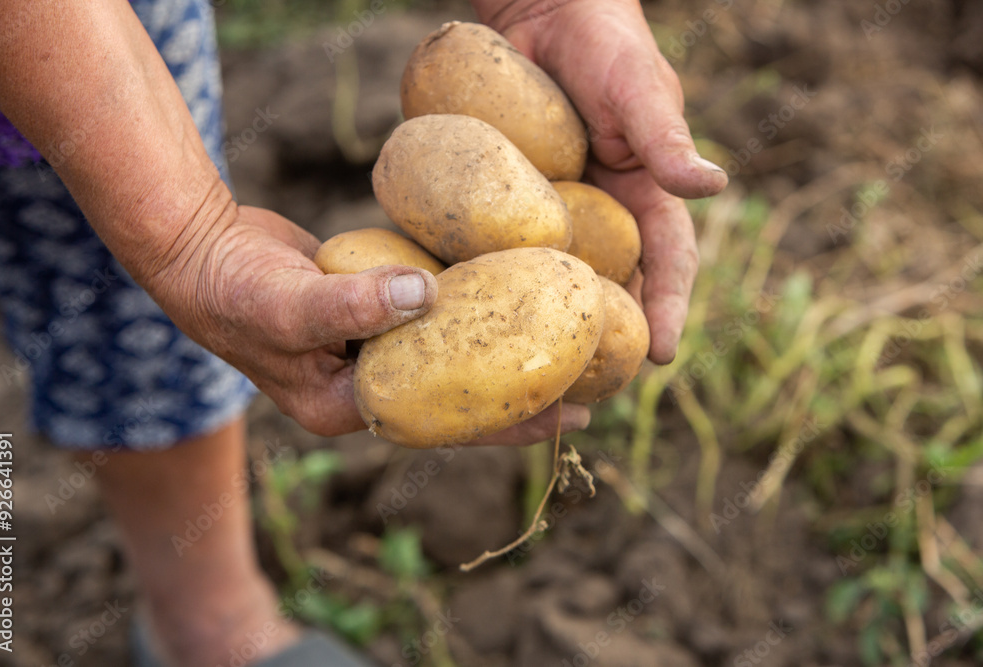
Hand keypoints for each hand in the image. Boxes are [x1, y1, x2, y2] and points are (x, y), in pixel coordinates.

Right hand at [151, 205, 589, 442]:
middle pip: (458, 400)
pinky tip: (509, 292)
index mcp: (351, 407)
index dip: (510, 421)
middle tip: (592, 384)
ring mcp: (369, 350)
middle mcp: (367, 386)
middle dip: (520, 394)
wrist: (199, 253)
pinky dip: (470, 308)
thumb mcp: (287, 304)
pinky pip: (432, 317)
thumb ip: (354, 304)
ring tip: (564, 340)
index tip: (574, 412)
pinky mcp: (374, 311)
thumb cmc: (232, 289)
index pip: (445, 425)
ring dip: (499, 350)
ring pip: (450, 357)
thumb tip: (430, 294)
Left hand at [483, 0, 728, 362]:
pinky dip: (486, 277)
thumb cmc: (601, 38)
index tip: (663, 357)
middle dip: (606, 338)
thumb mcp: (636, 86)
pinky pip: (495, 243)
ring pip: (549, 279)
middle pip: (608, 287)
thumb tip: (711, 186)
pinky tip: (466, 309)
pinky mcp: (504, 198)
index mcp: (645, 193)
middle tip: (595, 389)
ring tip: (530, 373)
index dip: (669, 308)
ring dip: (542, 325)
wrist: (538, 6)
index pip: (667, 261)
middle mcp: (600, 212)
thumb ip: (664, 135)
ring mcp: (550, 210)